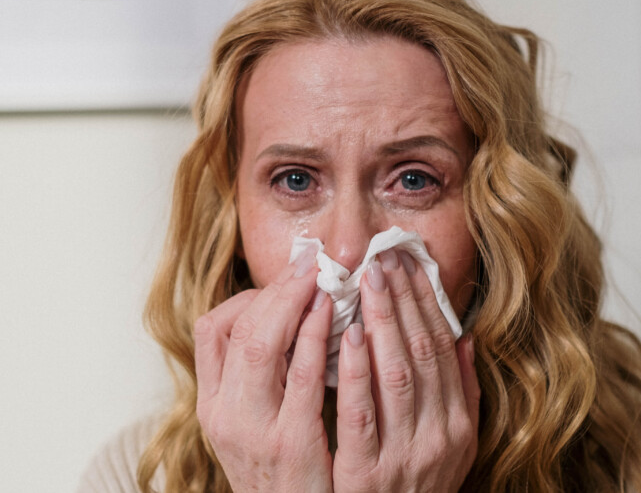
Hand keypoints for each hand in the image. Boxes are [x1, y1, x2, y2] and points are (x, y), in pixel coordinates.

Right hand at [194, 248, 332, 491]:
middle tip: (310, 262)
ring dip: (294, 303)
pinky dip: (316, 339)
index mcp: (213, 403)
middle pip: (238, 329)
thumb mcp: (256, 422)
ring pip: (261, 345)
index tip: (287, 282)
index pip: (212, 329)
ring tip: (321, 277)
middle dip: (277, 289)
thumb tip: (294, 315)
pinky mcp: (290, 445)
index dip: (250, 296)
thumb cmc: (281, 470)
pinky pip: (303, 379)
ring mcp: (253, 430)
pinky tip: (335, 318)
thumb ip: (266, 374)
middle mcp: (224, 413)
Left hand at [333, 249, 479, 492]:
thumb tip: (466, 338)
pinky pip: (362, 414)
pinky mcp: (367, 474)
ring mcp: (404, 455)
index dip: (427, 304)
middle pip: (422, 352)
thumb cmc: (419, 484)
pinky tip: (349, 335)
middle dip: (403, 300)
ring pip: (397, 374)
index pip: (443, 349)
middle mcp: (439, 435)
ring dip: (384, 323)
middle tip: (384, 258)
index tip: (410, 266)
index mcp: (458, 423)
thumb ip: (463, 392)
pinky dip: (358, 372)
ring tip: (368, 281)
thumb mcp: (457, 444)